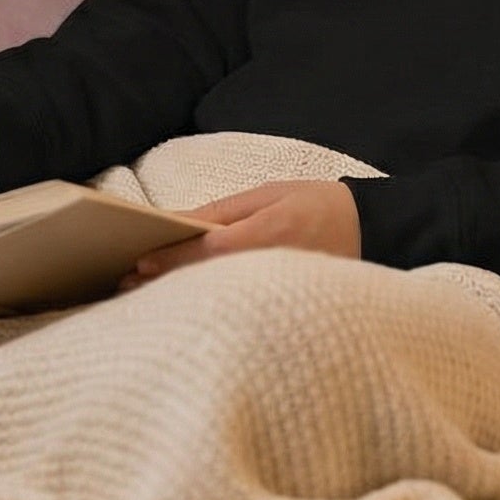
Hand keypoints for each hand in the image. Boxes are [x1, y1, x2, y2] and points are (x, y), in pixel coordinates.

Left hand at [128, 179, 361, 283]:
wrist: (372, 231)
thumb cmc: (316, 204)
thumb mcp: (270, 193)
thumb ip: (223, 210)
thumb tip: (178, 220)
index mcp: (266, 233)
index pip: (207, 250)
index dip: (171, 259)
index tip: (139, 264)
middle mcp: (270, 268)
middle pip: (207, 280)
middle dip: (166, 282)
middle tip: (127, 285)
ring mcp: (277, 291)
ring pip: (219, 298)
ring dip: (181, 296)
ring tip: (144, 296)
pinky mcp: (284, 306)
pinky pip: (239, 306)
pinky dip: (209, 304)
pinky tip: (185, 305)